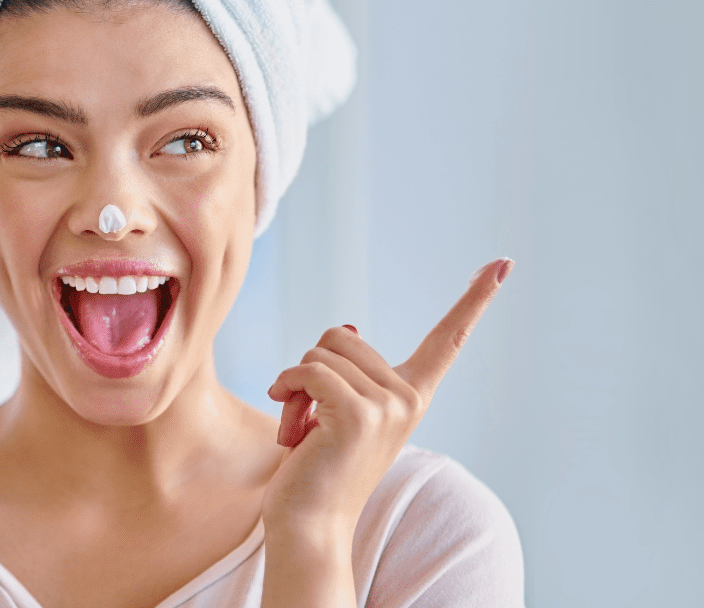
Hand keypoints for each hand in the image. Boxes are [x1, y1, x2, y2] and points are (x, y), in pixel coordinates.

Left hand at [257, 258, 512, 607]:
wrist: (308, 523)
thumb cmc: (315, 466)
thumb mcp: (336, 409)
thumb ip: (348, 371)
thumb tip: (349, 328)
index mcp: (411, 396)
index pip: (447, 340)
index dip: (473, 299)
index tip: (502, 264)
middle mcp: (409, 399)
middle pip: (340, 336)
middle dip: (310, 370)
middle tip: (309, 417)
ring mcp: (390, 407)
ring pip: (320, 352)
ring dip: (295, 385)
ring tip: (302, 428)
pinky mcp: (360, 414)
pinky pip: (308, 371)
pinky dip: (286, 389)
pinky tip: (290, 426)